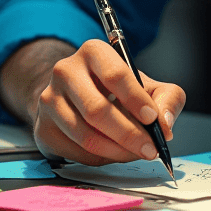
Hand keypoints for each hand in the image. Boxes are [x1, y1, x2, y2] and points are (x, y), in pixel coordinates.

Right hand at [30, 38, 184, 164]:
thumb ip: (167, 99)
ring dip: (116, 150)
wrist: (77, 97)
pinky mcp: (42, 128)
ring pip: (85, 134)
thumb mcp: (149, 86)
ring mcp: (49, 100)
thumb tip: (165, 124)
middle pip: (97, 109)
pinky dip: (100, 158)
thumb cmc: (117, 90)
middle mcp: (66, 71)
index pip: (115, 75)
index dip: (136, 99)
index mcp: (94, 52)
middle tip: (149, 148)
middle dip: (129, 134)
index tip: (152, 119)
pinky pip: (74, 151)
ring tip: (136, 153)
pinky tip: (113, 153)